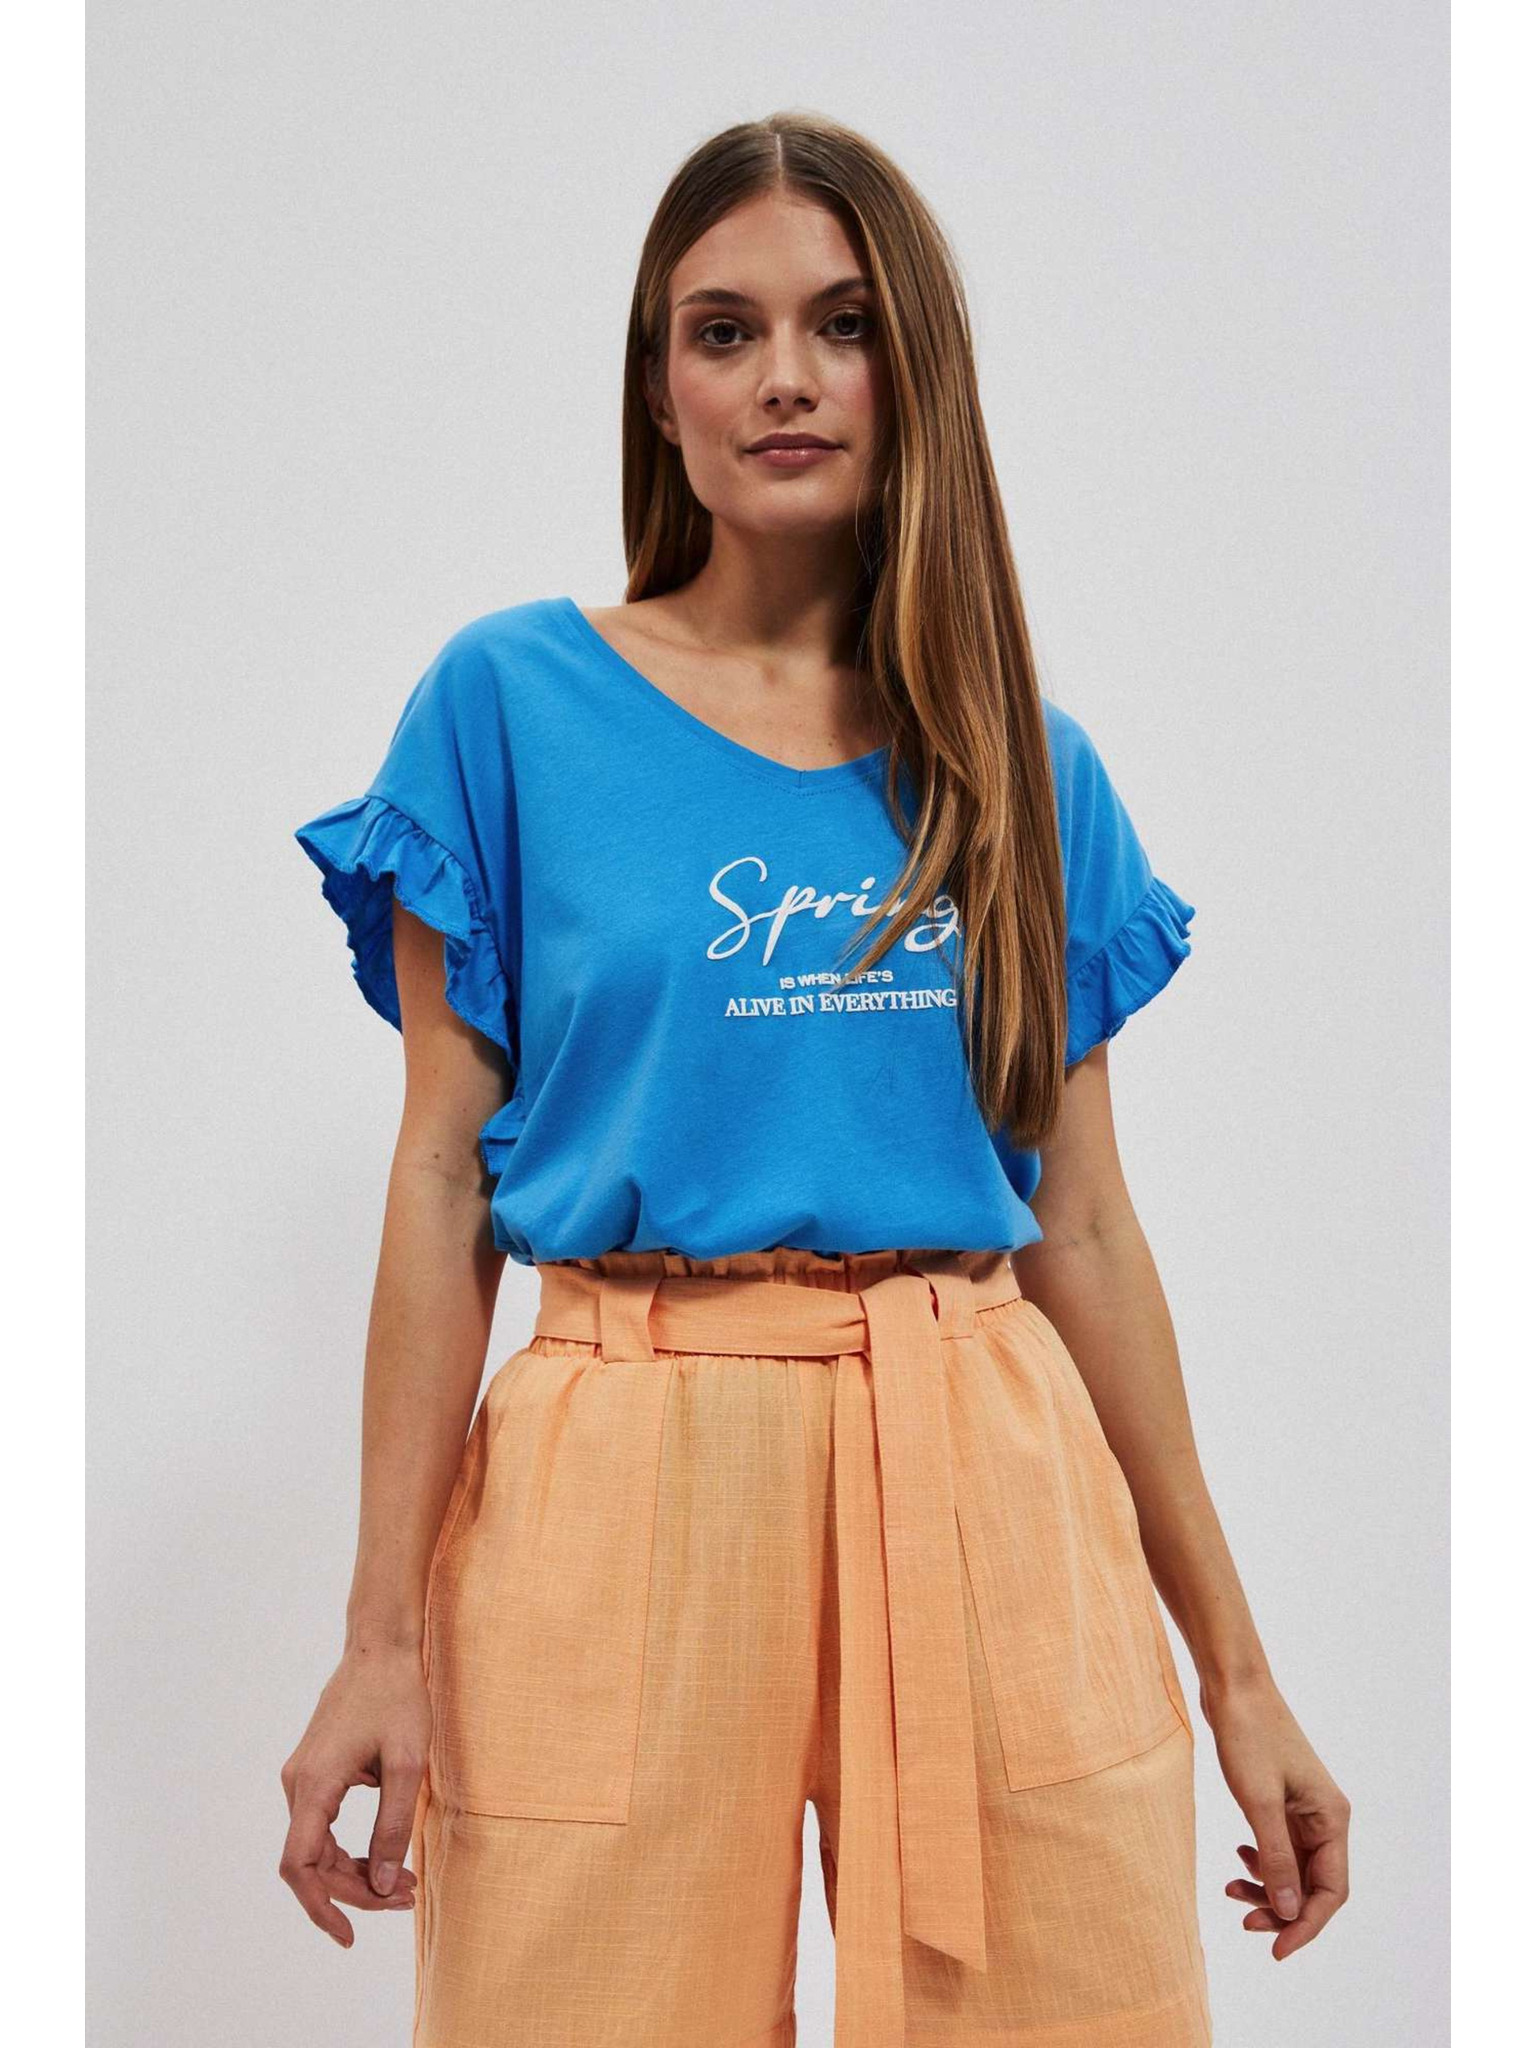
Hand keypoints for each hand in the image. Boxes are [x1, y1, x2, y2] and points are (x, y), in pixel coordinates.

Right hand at [278, 1642, 431, 1946]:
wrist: (380, 1647)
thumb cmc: (397, 1698)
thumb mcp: (407, 1764)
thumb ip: (392, 1826)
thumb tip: (380, 1885)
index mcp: (314, 1785)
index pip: (301, 1866)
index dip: (320, 1907)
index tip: (348, 1936)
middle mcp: (299, 1784)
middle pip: (313, 1862)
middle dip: (356, 1890)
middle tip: (407, 1898)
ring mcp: (303, 1776)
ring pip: (319, 1846)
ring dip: (357, 1871)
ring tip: (405, 1883)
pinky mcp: (316, 1770)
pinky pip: (324, 1825)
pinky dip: (352, 1848)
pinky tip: (387, 1854)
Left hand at [1203, 1670, 1350, 1959]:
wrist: (1233, 1686)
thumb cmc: (1248, 1735)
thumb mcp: (1259, 1802)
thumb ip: (1276, 1859)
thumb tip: (1290, 1913)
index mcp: (1332, 1818)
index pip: (1331, 1891)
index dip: (1307, 1926)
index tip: (1276, 1949)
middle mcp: (1325, 1818)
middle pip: (1312, 1885)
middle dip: (1282, 1909)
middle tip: (1244, 1921)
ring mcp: (1303, 1809)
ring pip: (1294, 1869)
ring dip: (1267, 1888)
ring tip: (1231, 1891)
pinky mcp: (1282, 1801)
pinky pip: (1280, 1848)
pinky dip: (1261, 1862)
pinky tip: (1239, 1859)